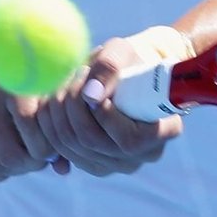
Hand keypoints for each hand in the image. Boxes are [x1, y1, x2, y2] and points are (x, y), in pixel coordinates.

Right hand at [0, 40, 70, 181]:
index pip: (31, 126)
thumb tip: (63, 170)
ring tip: (16, 163)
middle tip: (32, 162)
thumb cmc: (6, 73)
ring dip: (8, 171)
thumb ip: (51, 120)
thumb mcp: (32, 84)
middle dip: (27, 165)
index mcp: (14, 77)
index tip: (48, 153)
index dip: (44, 149)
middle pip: (10, 153)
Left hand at [34, 34, 184, 177]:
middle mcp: (144, 155)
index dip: (103, 113)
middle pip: (93, 142)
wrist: (123, 75)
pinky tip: (53, 102)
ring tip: (62, 84)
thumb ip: (109, 67)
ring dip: (57, 112)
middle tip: (68, 77)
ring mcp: (118, 164)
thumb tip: (90, 95)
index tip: (88, 79)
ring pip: (72, 147)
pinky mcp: (93, 164)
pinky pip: (61, 152)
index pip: (128, 138)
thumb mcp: (123, 52)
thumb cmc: (128, 60)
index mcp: (166, 130)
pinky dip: (49, 125)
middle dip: (71, 106)